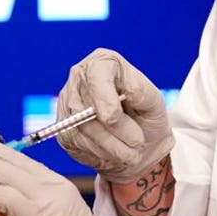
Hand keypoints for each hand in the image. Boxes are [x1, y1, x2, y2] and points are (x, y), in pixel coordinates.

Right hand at [57, 48, 173, 182]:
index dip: (103, 98)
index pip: (96, 74)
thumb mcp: (153, 102)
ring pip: (81, 128)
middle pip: (86, 106)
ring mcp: (67, 102)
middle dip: (114, 130)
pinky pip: (77, 143)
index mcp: (103, 62)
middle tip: (137, 142)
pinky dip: (100, 152)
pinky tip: (114, 151)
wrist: (138, 145)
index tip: (115, 118)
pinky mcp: (63, 127)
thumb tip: (127, 91)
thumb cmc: (146, 117)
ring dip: (111, 146)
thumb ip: (141, 93)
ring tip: (131, 151)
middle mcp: (80, 77)